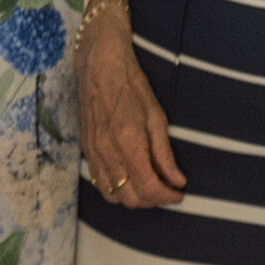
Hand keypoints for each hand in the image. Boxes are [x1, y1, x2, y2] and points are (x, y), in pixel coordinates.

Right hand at [77, 4, 184, 207]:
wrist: (99, 64)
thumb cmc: (132, 84)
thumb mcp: (157, 116)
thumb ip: (164, 153)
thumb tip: (176, 181)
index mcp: (129, 141)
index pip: (149, 187)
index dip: (168, 197)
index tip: (179, 192)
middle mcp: (107, 151)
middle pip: (130, 198)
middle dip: (153, 201)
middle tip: (167, 190)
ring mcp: (93, 152)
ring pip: (113, 195)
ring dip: (134, 198)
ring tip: (149, 185)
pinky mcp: (86, 149)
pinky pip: (99, 182)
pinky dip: (117, 189)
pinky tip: (129, 178)